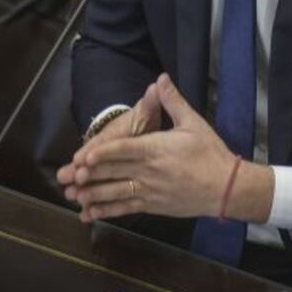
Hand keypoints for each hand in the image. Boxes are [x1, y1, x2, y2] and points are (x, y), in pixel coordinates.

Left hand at [62, 73, 244, 221]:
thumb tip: (161, 78)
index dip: (103, 153)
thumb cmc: (210, 153)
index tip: (83, 156)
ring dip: (92, 194)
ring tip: (71, 195)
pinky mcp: (153, 206)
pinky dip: (106, 211)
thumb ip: (173, 101)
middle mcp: (149, 172)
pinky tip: (89, 213)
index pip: (124, 150)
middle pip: (113, 172)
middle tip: (65, 176)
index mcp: (156, 149)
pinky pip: (125, 209)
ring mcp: (150, 191)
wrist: (226, 187)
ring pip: (115, 193)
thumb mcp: (193, 122)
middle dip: (87, 174)